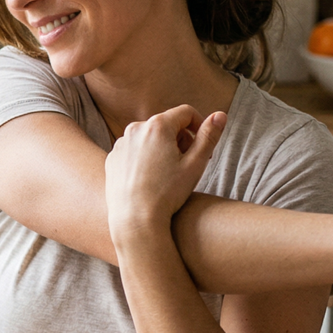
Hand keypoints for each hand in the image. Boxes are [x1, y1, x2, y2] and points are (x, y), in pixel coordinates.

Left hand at [105, 105, 225, 241]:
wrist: (134, 219)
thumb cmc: (167, 193)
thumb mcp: (196, 164)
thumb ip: (209, 136)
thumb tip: (220, 114)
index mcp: (157, 126)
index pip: (186, 112)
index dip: (199, 126)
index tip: (202, 146)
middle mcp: (135, 128)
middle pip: (166, 125)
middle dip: (180, 139)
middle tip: (187, 163)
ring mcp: (120, 143)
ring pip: (149, 138)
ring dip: (162, 148)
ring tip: (167, 174)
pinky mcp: (112, 158)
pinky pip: (133, 151)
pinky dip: (144, 158)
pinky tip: (149, 179)